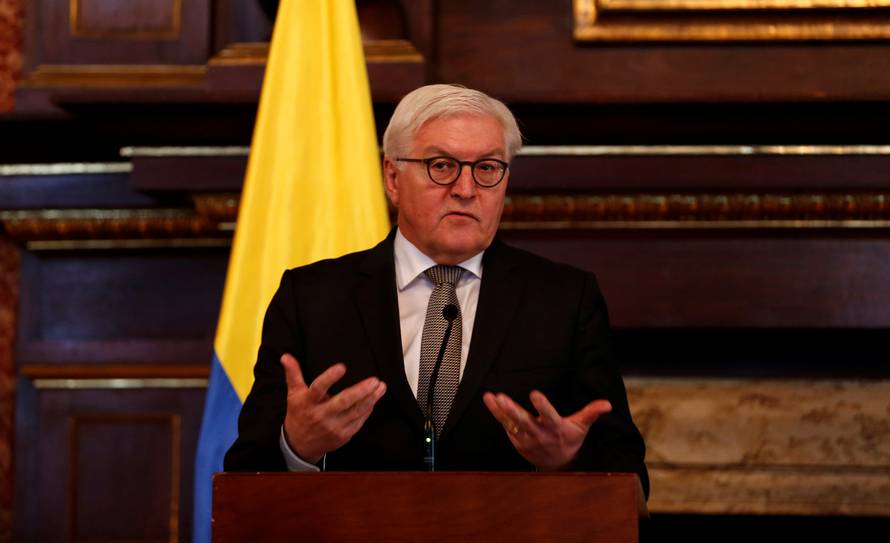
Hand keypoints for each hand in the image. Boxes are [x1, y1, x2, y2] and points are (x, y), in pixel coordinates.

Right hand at [280, 354, 385, 463]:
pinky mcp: (343, 435)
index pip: (318, 388)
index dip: (330, 378)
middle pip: (343, 402)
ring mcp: (333, 427)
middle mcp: (321, 415)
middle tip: (375, 380)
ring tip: (381, 387)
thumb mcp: (294, 394)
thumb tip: (286, 356)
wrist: (299, 445)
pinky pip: (358, 421)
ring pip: (355, 412)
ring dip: (370, 399)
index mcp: (308, 402)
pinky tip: (374, 400)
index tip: (342, 367)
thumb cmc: (299, 414)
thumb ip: (293, 374)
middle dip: (360, 391)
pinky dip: (367, 411)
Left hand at [483, 390, 610, 470]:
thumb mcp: (581, 427)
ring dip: (499, 411)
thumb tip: (607, 404)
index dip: (542, 405)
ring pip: (511, 424)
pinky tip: (490, 402)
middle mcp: (539, 434)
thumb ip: (591, 413)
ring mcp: (526, 439)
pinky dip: (497, 415)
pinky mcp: (517, 441)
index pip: (549, 415)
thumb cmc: (569, 440)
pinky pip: (505, 426)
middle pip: (524, 421)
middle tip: (502, 398)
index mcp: (555, 428)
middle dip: (512, 410)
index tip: (534, 393)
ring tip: (490, 397)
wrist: (558, 465)